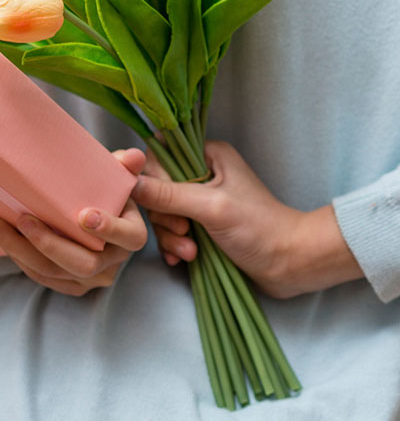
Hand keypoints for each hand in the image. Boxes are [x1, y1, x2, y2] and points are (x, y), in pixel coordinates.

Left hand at [0, 148, 148, 295]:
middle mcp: (113, 261)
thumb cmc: (101, 192)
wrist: (88, 213)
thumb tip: (132, 156)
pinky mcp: (69, 284)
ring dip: (20, 249)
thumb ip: (123, 167)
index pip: (129, 237)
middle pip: (84, 264)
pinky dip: (19, 258)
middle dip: (49, 243)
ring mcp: (91, 277)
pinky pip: (41, 277)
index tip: (83, 215)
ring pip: (54, 272)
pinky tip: (0, 237)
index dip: (109, 229)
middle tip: (22, 219)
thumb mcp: (114, 178)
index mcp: (132, 234)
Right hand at [133, 140, 362, 297]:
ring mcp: (201, 202)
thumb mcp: (212, 208)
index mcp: (209, 156)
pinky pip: (171, 232)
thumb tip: (130, 185)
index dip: (153, 180)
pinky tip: (183, 259)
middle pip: (157, 189)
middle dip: (165, 216)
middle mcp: (203, 174)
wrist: (290, 265)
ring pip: (163, 214)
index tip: (164, 203)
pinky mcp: (201, 226)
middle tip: (184, 231)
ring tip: (190, 252)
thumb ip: (169, 195)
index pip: (160, 156)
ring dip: (170, 236)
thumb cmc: (260, 229)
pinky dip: (173, 246)